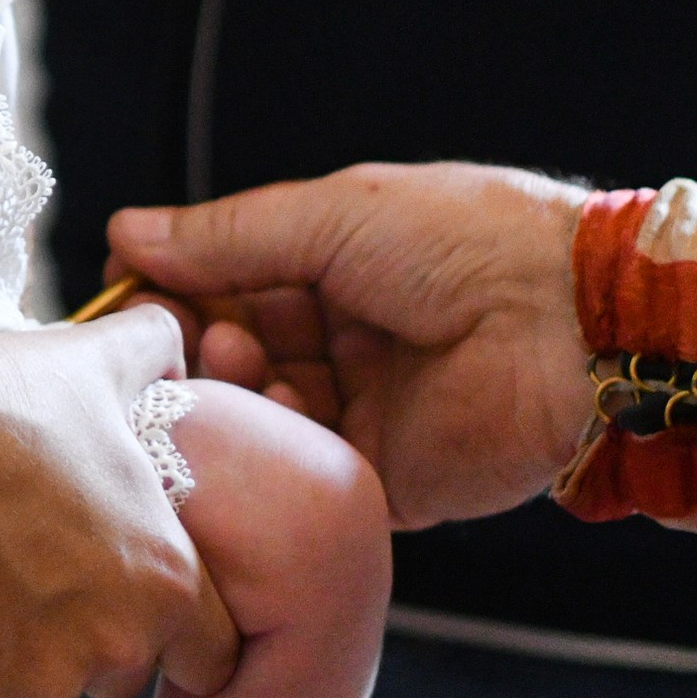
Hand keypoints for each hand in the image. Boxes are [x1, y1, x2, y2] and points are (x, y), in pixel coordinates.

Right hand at [0, 301, 239, 697]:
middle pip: (123, 674)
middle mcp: (114, 645)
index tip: (133, 595)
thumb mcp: (98, 361)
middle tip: (47, 568)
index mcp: (166, 582)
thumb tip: (175, 344)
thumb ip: (158, 351)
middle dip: (94, 638)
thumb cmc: (1, 396)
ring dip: (27, 653)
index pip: (212, 657)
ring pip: (48, 688)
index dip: (180, 629)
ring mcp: (36, 678)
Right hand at [107, 165, 587, 528]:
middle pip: (235, 355)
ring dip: (234, 394)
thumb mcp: (331, 216)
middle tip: (187, 336)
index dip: (178, 291)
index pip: (227, 284)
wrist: (572, 319)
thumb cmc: (463, 240)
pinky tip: (271, 421)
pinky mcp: (387, 481)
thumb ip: (225, 237)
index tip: (132, 295)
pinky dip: (277, 453)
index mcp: (335, 267)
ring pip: (261, 418)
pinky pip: (307, 478)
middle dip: (200, 344)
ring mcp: (363, 414)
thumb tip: (124, 233)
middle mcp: (343, 341)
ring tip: (234, 365)